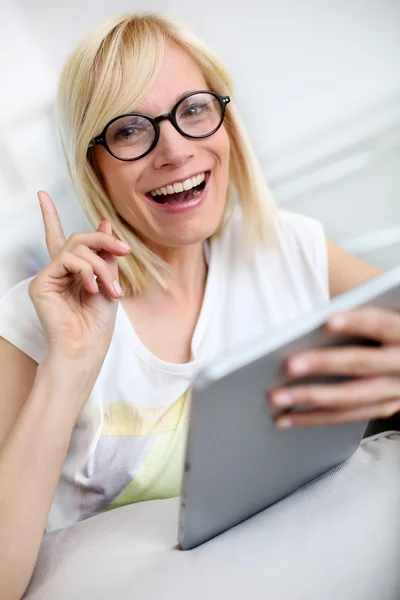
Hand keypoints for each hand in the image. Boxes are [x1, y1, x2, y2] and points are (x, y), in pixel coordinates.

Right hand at [29, 191, 130, 361]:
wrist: (87, 347)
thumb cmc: (98, 322)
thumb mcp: (109, 281)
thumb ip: (105, 254)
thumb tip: (104, 224)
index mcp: (72, 271)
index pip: (60, 238)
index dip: (50, 216)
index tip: (41, 194)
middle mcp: (58, 271)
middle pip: (79, 239)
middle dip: (104, 242)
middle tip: (125, 252)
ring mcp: (48, 276)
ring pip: (76, 248)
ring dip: (100, 265)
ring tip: (111, 289)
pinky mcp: (41, 283)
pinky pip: (66, 260)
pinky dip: (86, 270)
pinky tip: (92, 288)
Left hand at [268, 307, 399, 427]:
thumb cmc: (388, 328)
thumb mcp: (388, 314)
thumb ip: (358, 315)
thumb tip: (314, 321)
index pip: (382, 324)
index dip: (356, 323)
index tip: (328, 321)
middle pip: (361, 364)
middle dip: (322, 364)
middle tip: (288, 366)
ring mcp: (395, 391)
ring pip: (350, 398)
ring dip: (310, 399)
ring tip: (276, 398)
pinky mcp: (383, 408)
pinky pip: (346, 417)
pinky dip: (314, 418)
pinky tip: (287, 417)